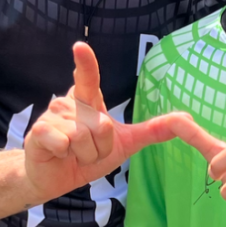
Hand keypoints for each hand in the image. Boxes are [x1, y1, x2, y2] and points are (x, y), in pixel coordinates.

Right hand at [23, 41, 186, 204]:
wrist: (54, 179)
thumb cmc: (86, 157)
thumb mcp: (124, 144)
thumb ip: (152, 131)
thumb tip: (186, 118)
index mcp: (88, 101)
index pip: (89, 77)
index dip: (86, 63)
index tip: (80, 47)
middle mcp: (69, 103)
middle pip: (102, 126)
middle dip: (101, 149)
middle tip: (89, 152)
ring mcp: (52, 115)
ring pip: (84, 137)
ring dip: (85, 155)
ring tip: (74, 155)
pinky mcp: (39, 131)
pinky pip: (64, 142)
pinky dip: (66, 155)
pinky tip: (58, 154)